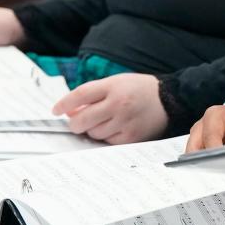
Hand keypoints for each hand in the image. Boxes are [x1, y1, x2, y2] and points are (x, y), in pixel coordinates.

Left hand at [52, 74, 167, 144]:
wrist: (168, 99)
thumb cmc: (138, 89)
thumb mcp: (116, 82)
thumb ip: (93, 94)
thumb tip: (71, 110)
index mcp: (113, 86)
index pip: (81, 95)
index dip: (64, 104)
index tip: (55, 110)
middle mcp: (118, 104)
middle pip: (83, 119)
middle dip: (74, 123)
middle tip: (75, 121)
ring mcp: (125, 122)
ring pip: (93, 133)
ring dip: (91, 130)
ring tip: (102, 121)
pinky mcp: (131, 137)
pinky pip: (107, 142)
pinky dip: (105, 137)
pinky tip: (112, 128)